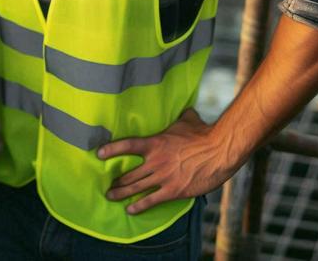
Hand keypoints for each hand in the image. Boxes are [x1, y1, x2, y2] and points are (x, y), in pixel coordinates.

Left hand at [98, 108, 234, 213]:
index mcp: (154, 143)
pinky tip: (130, 209)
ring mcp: (163, 177)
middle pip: (129, 173)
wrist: (218, 151)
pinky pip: (152, 200)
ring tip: (111, 196)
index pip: (127, 145)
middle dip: (116, 180)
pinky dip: (140, 206)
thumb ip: (178, 115)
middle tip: (107, 185)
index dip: (111, 149)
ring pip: (137, 187)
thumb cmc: (202, 133)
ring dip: (122, 193)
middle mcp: (155, 161)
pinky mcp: (174, 190)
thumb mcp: (186, 119)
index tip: (99, 153)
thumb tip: (182, 108)